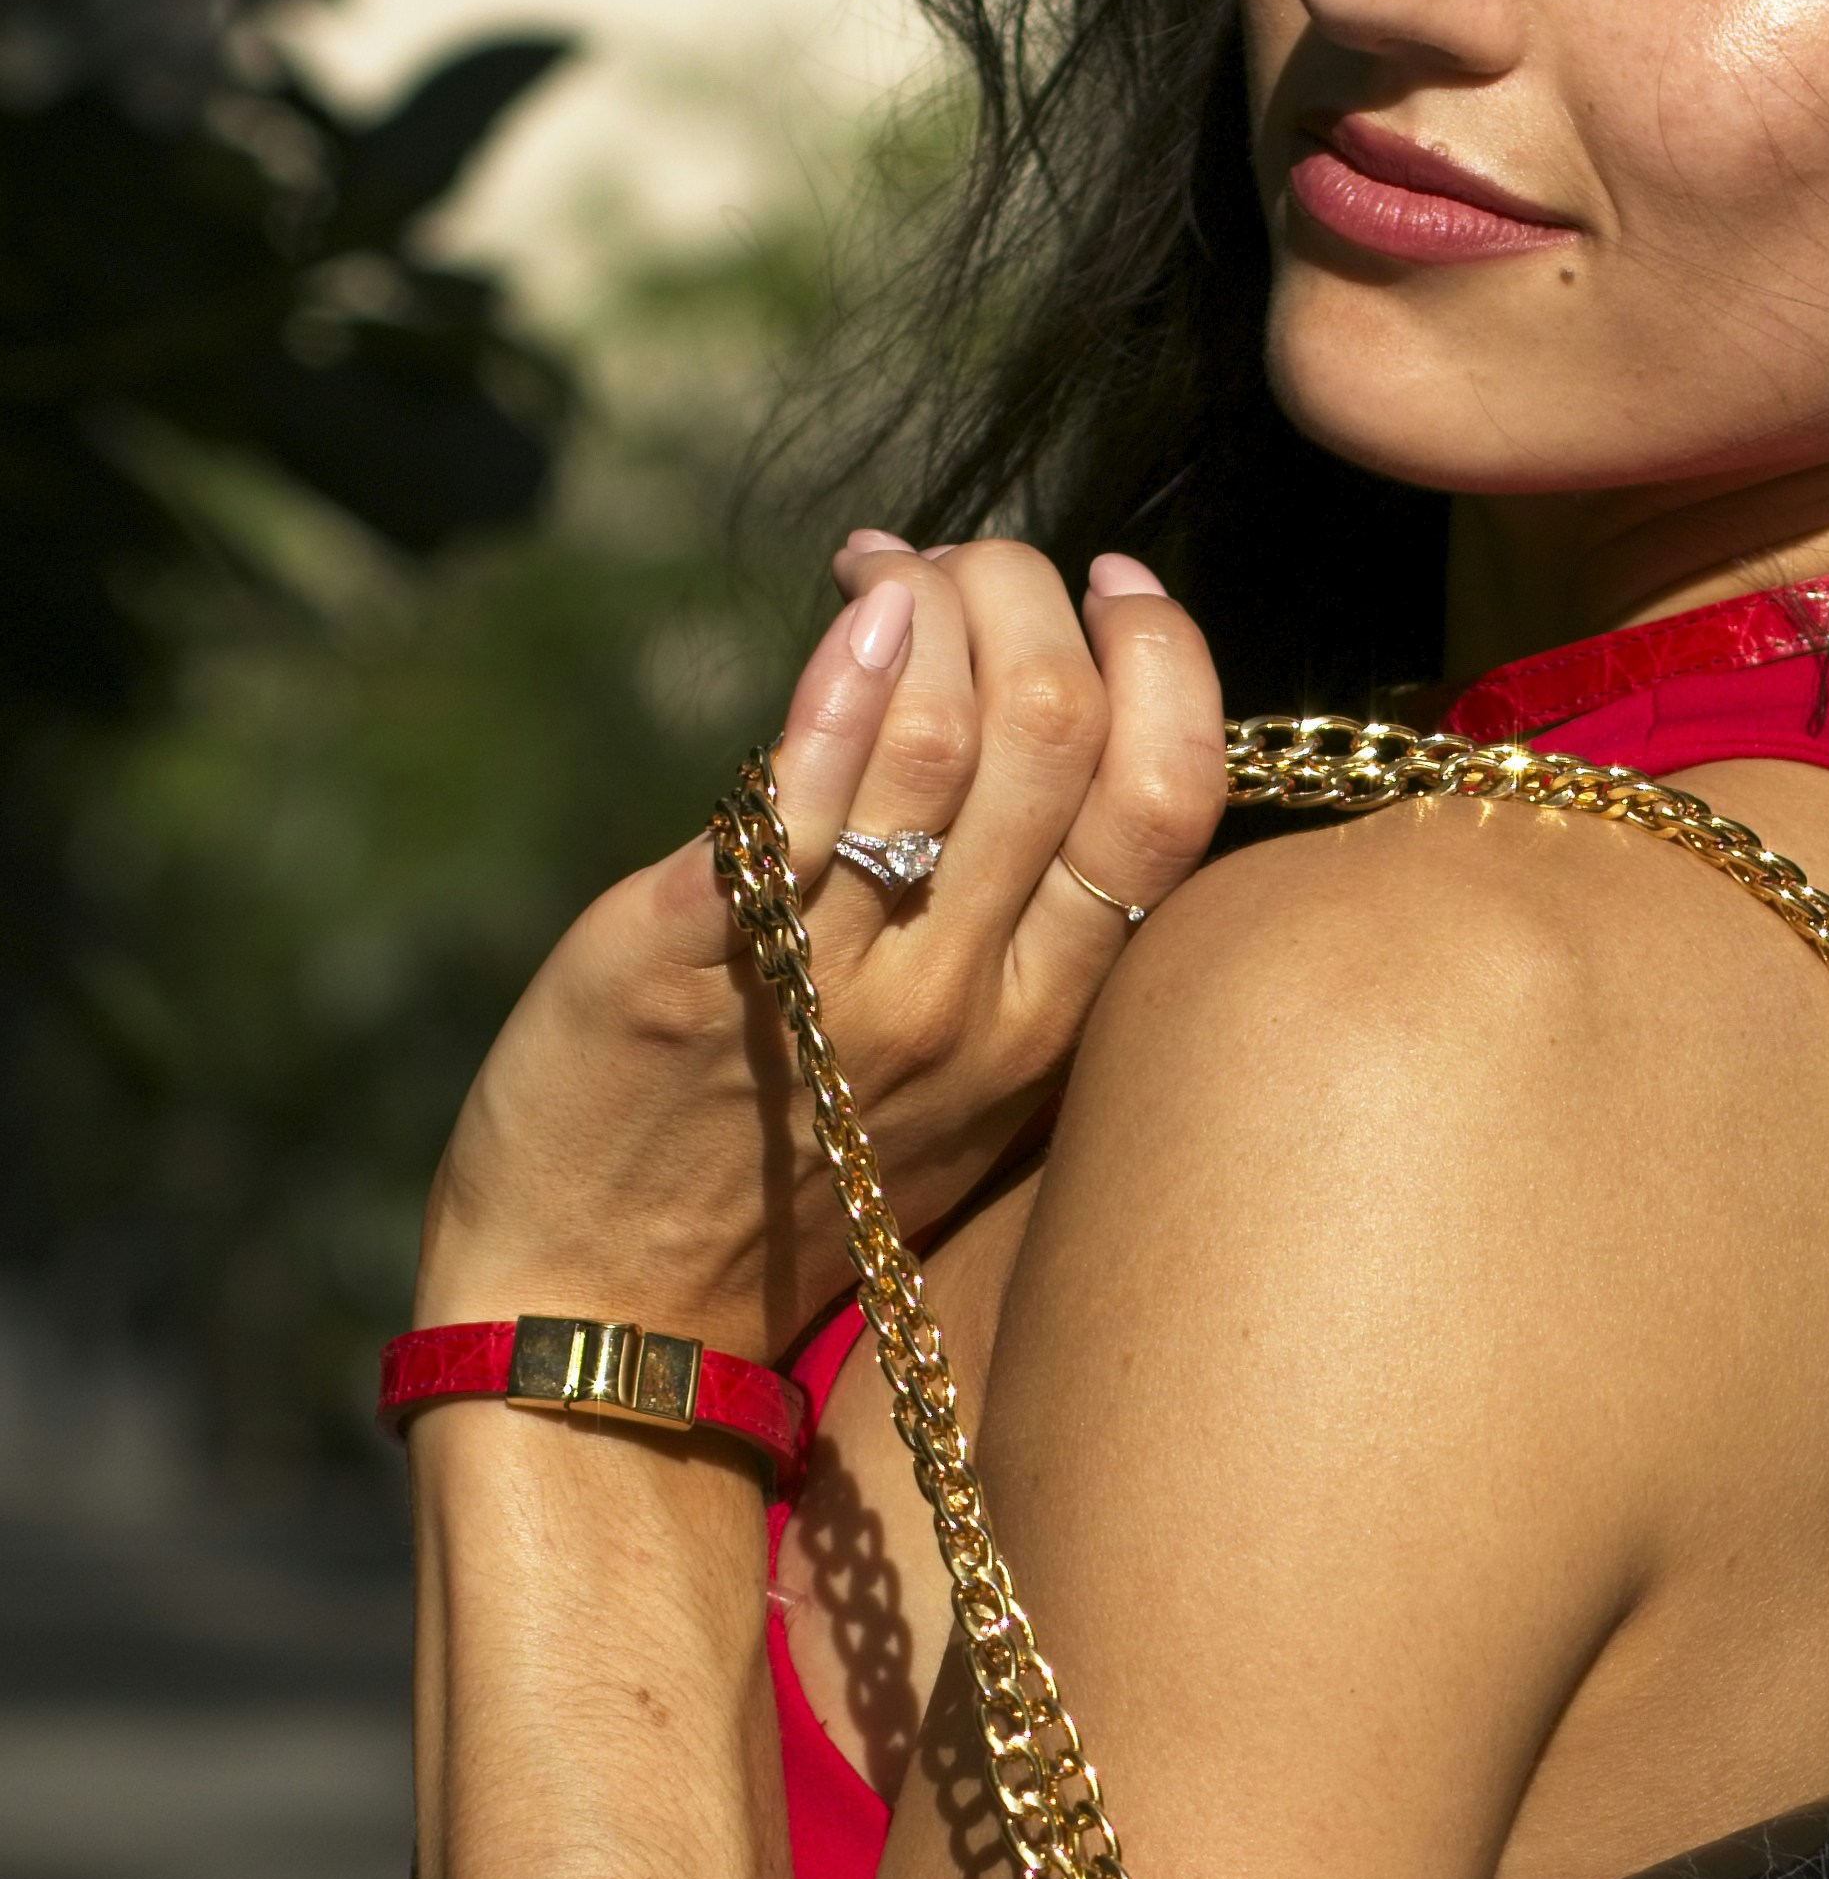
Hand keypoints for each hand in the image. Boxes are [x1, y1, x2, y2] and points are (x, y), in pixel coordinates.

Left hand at [416, 538, 1225, 1356]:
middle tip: (967, 567)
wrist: (606, 1311)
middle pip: (1062, 736)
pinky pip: (798, 797)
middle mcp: (962, 1005)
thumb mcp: (966, 1083)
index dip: (1170, 661)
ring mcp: (832, 983)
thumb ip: (1026, 933)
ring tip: (888, 568)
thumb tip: (1066, 727)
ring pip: (944, 738)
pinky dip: (842, 673)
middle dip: (1027, 592)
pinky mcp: (692, 957)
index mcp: (1050, 1030)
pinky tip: (854, 602)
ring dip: (930, 599)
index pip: (1173, 806)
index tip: (1119, 590)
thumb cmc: (798, 1179)